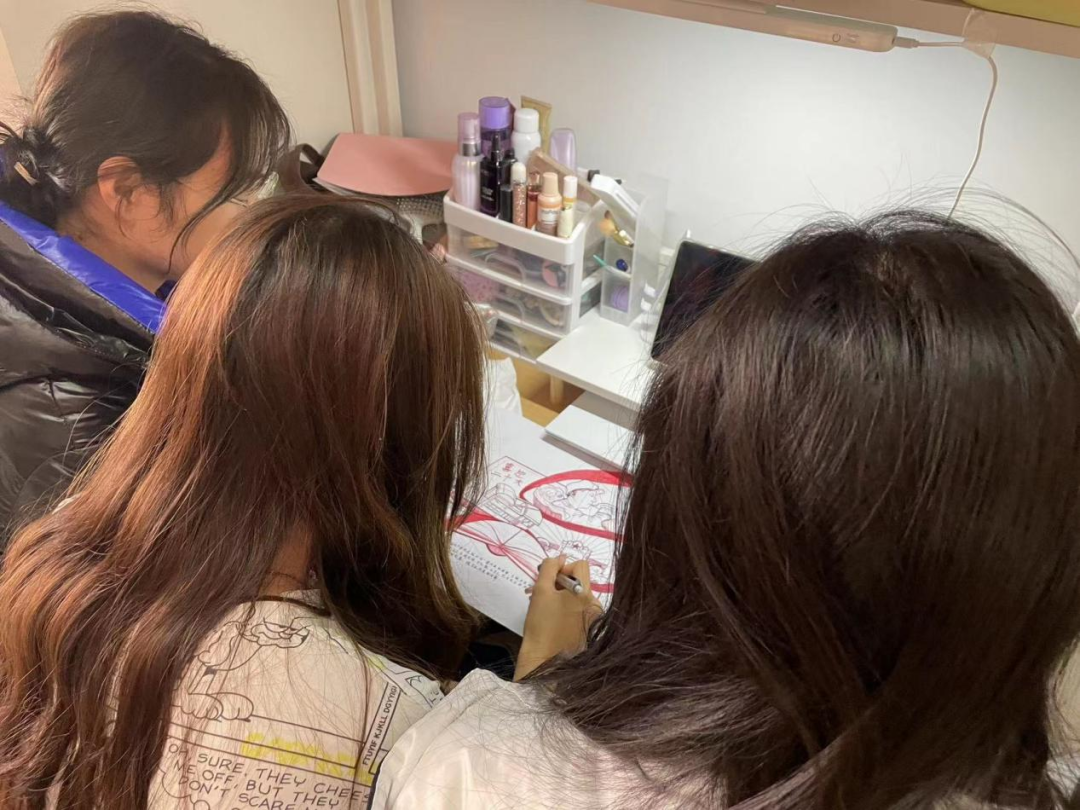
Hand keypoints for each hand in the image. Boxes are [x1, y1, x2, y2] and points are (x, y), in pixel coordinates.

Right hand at [515, 555, 602, 680]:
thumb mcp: (540, 592)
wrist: (543, 661)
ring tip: (547, 609)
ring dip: (563, 596)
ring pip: (579, 596)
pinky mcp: (590, 630)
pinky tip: (555, 620)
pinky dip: (568, 610)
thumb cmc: (540, 625)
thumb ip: (549, 569)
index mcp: (584, 594)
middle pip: (580, 580)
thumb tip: (560, 557)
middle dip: (561, 583)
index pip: (581, 565)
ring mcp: (594, 619)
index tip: (550, 580)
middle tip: (544, 594)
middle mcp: (595, 605)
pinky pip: (581, 610)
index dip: (563, 567)